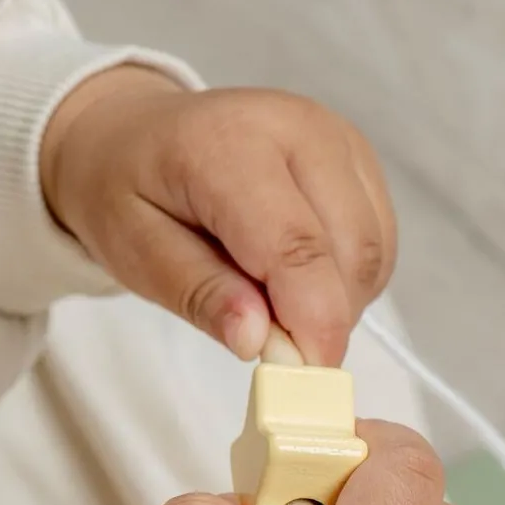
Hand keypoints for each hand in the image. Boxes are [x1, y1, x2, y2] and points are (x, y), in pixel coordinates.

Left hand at [40, 65, 395, 364]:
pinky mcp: (357, 157)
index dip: (312, 322)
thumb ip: (199, 294)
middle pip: (350, 251)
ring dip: (339, 300)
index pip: (297, 246)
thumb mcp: (134, 252)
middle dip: (324, 317)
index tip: (304, 376)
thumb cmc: (126, 191)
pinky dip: (348, 278)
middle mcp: (298, 128)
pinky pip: (378, 240)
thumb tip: (259, 341)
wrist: (135, 135)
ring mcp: (336, 138)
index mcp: (230, 144)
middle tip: (273, 346)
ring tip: (274, 299)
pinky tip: (297, 275)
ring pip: (373, 250)